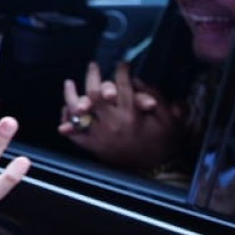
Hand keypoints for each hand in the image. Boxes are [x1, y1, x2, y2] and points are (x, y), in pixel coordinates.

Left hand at [58, 62, 180, 171]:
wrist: (156, 170)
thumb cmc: (163, 142)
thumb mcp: (168, 117)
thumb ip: (153, 95)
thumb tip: (135, 80)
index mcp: (132, 114)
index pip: (122, 85)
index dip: (121, 70)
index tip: (121, 64)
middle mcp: (113, 123)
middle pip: (95, 94)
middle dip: (92, 77)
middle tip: (93, 66)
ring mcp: (100, 135)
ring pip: (79, 112)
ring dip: (72, 96)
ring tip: (69, 83)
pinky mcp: (94, 147)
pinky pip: (75, 133)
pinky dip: (68, 121)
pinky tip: (66, 109)